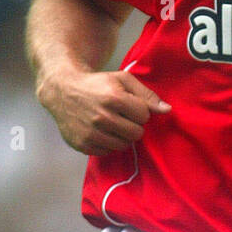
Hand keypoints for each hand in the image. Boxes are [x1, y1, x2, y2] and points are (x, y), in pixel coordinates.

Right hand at [38, 66, 170, 154]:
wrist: (63, 91)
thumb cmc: (97, 84)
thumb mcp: (122, 80)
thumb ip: (147, 95)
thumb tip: (168, 110)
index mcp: (113, 98)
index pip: (144, 116)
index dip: (139, 110)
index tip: (129, 105)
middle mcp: (101, 117)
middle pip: (136, 134)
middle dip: (133, 125)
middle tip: (122, 116)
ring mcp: (90, 133)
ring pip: (123, 145)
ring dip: (122, 136)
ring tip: (112, 123)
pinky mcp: (82, 144)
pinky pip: (108, 152)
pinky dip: (108, 143)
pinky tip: (101, 131)